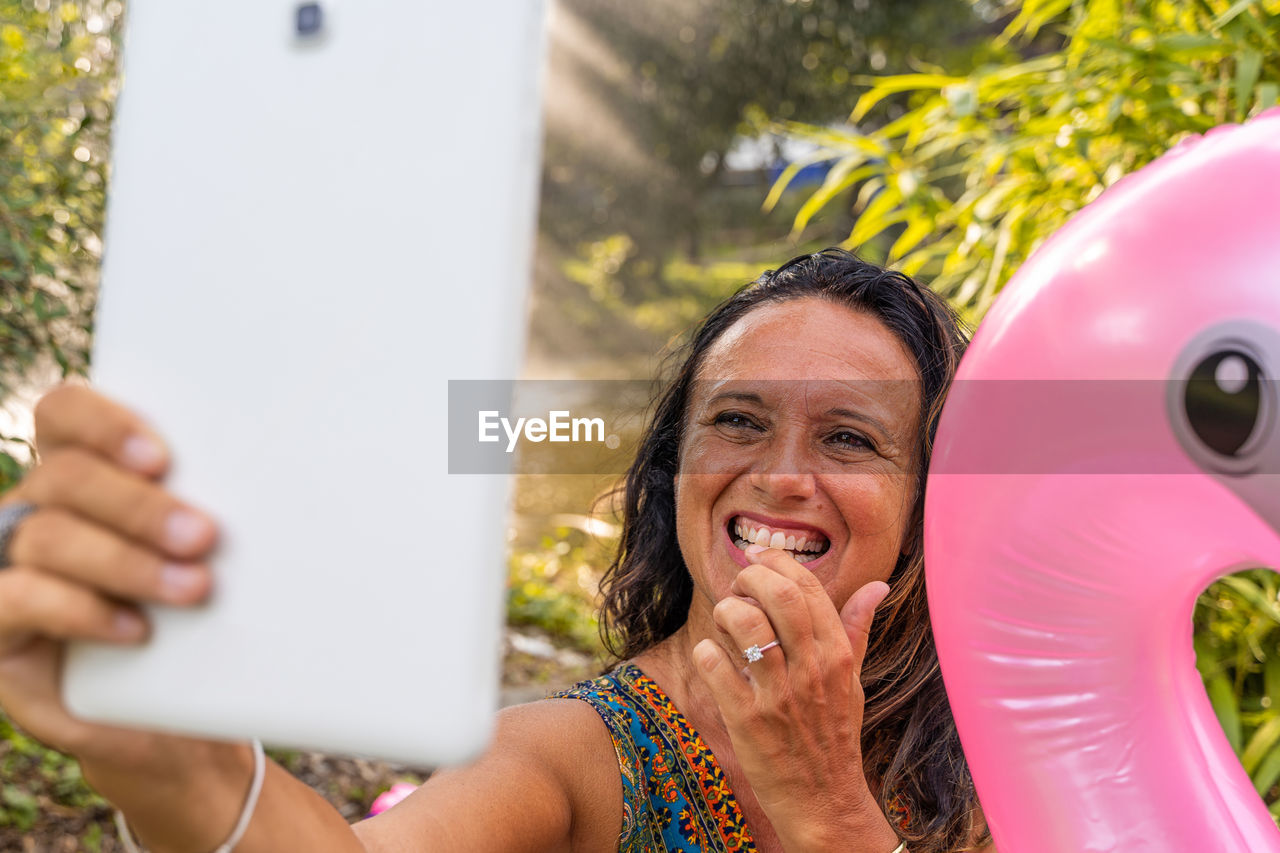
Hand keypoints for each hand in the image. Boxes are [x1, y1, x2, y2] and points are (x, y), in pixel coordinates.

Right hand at [0, 384, 217, 764]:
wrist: (163, 714)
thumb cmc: (195, 625)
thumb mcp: (214, 565)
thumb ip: (220, 521)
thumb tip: (288, 494)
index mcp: (84, 475)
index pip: (66, 415)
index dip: (104, 422)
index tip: (162, 456)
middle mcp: (39, 509)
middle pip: (68, 476)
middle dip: (141, 505)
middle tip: (205, 537)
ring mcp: (12, 565)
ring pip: (49, 535)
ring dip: (127, 561)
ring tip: (193, 589)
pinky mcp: (0, 627)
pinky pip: (19, 599)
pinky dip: (82, 611)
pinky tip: (135, 629)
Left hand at [692, 544, 897, 852]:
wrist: (823, 800)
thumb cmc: (834, 735)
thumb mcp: (853, 681)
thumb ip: (857, 629)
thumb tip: (879, 585)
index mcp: (838, 655)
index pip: (807, 587)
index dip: (776, 563)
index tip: (757, 559)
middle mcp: (811, 669)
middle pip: (777, 595)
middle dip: (749, 578)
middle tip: (738, 588)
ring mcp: (778, 694)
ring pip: (743, 622)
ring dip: (725, 612)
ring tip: (726, 625)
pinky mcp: (746, 718)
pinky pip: (714, 663)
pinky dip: (706, 652)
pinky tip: (713, 660)